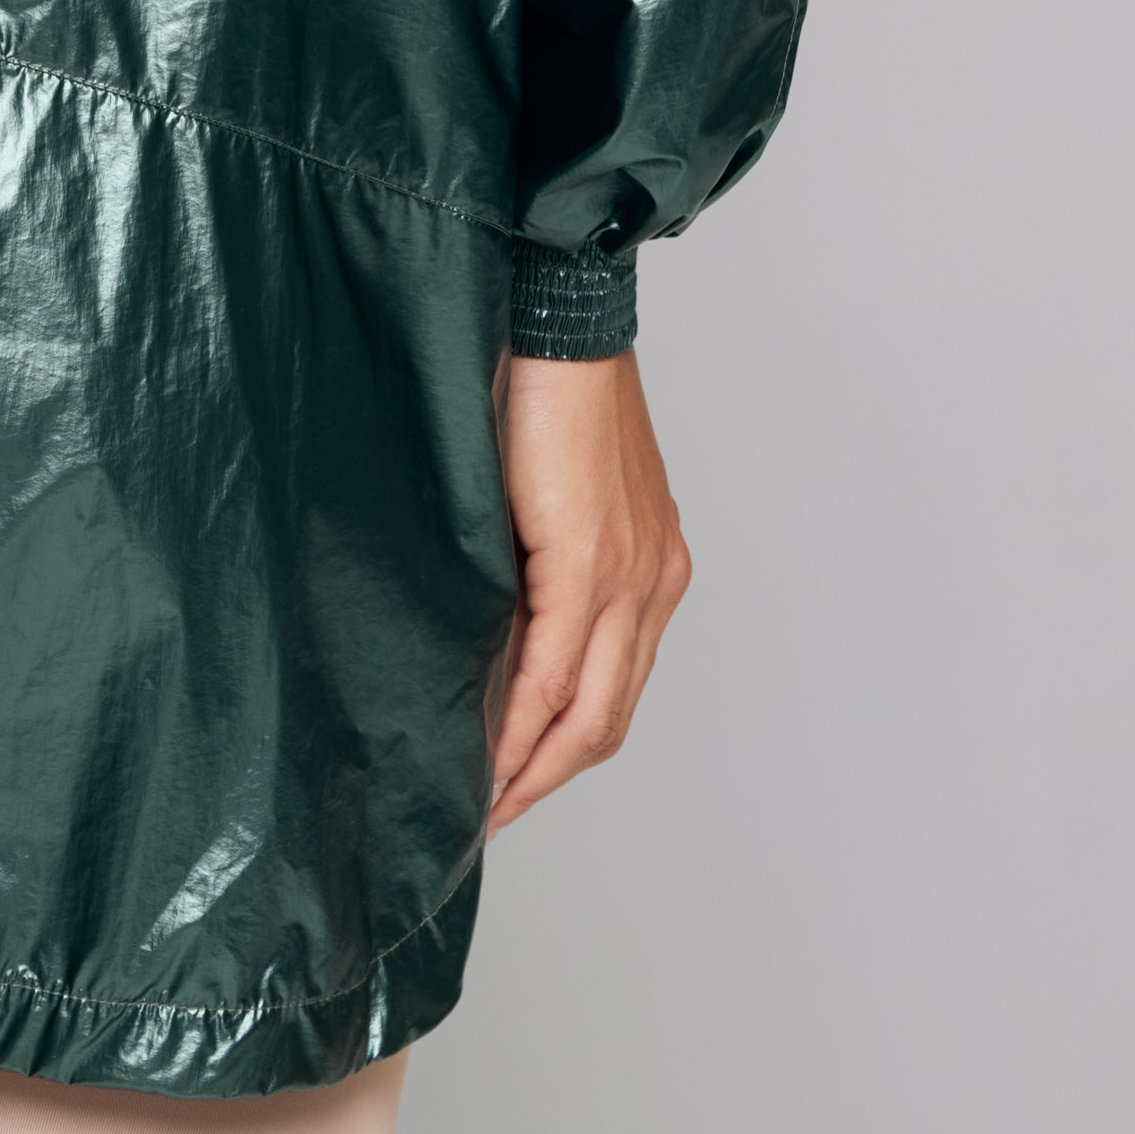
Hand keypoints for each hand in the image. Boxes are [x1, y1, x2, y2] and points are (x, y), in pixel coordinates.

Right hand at [486, 347, 691, 829]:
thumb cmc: (540, 385)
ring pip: (586, 711)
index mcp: (652, 567)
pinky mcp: (587, 561)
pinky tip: (484, 754)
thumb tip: (488, 621)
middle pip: (607, 719)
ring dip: (533, 769)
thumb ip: (538, 560)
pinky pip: (552, 669)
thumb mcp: (550, 490)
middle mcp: (653, 583)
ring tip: (481, 805)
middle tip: (490, 817)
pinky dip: (519, 724)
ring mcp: (629, 577)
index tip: (512, 783)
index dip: (564, 747)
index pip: (613, 687)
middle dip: (547, 779)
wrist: (555, 315)